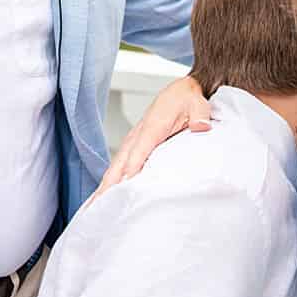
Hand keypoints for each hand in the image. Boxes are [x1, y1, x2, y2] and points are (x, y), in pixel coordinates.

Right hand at [96, 75, 209, 196]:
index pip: (138, 152)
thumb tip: (201, 127)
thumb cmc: (188, 100)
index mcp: (152, 126)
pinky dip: (111, 178)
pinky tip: (105, 192)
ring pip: (116, 165)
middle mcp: (138, 134)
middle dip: (109, 184)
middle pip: (120, 162)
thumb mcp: (198, 106)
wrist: (182, 91)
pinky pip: (120, 163)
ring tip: (96, 205)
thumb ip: (200, 117)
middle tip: (100, 206)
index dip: (130, 170)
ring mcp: (134, 139)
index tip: (123, 189)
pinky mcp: (134, 144)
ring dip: (106, 184)